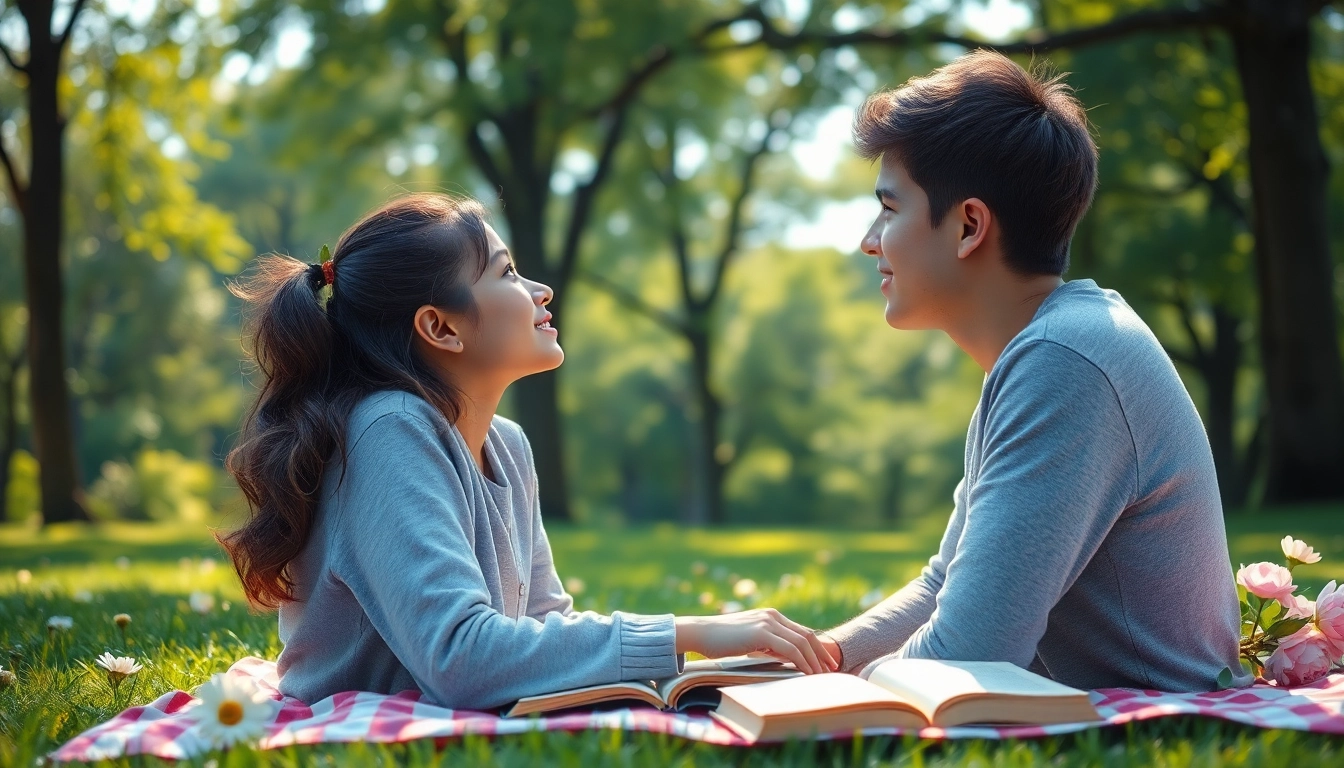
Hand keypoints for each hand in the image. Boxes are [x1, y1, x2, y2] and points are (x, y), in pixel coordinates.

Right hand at [674, 608, 838, 674]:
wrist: (700, 632)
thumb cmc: (719, 640)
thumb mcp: (748, 641)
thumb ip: (766, 645)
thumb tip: (782, 658)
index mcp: (770, 616)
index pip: (801, 631)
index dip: (816, 647)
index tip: (825, 663)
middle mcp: (772, 616)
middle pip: (807, 635)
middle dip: (822, 654)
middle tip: (833, 670)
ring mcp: (768, 622)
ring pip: (802, 642)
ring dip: (815, 660)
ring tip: (823, 676)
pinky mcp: (762, 632)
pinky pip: (790, 649)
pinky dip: (802, 662)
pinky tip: (807, 674)